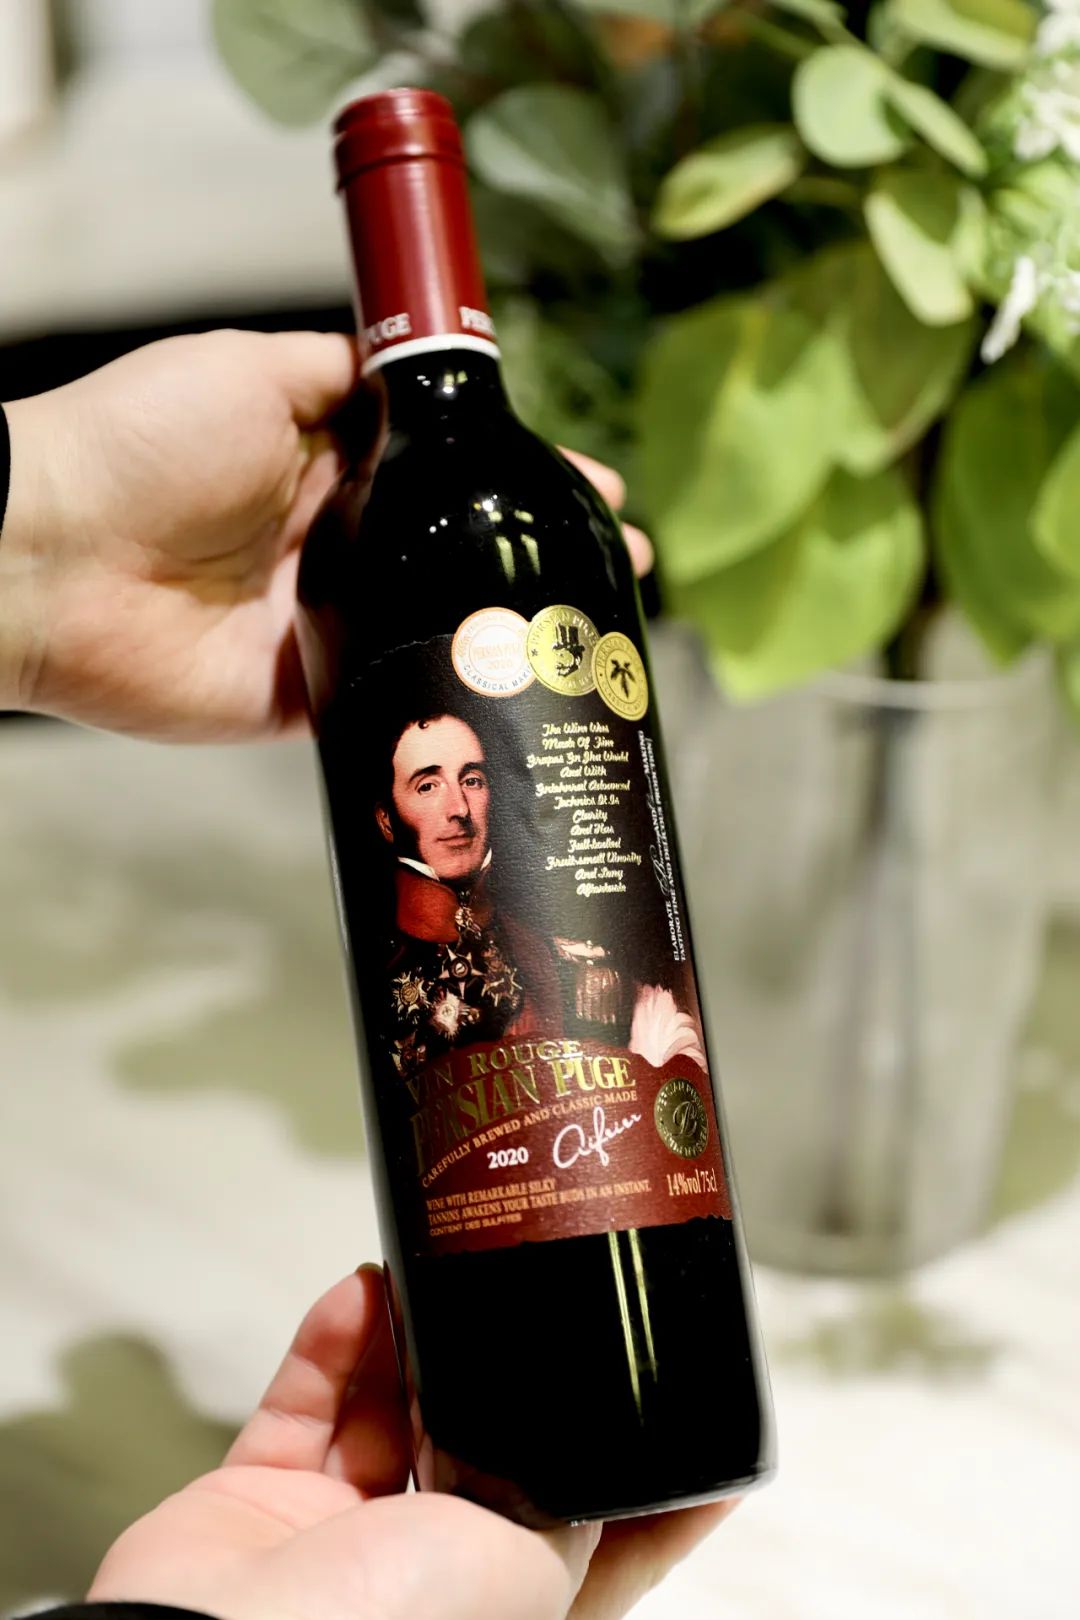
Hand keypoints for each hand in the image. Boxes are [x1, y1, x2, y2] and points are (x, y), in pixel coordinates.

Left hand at [1, 331, 651, 741]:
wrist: (52, 555)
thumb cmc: (143, 444)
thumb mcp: (254, 370)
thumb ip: (341, 374)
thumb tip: (416, 367)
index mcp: (324, 464)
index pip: (445, 471)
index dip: (520, 476)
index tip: (595, 489)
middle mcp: (332, 546)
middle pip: (455, 554)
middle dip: (539, 561)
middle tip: (620, 574)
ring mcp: (322, 626)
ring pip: (437, 633)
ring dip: (514, 637)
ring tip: (596, 640)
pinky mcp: (303, 698)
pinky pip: (386, 706)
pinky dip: (448, 707)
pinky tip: (521, 706)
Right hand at [89, 1269, 732, 1619]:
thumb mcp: (529, 1571)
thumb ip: (569, 1509)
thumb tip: (604, 1465)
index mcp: (505, 1601)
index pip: (598, 1532)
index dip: (640, 1470)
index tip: (690, 1388)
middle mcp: (427, 1569)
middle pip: (481, 1445)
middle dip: (496, 1368)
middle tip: (520, 1280)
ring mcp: (340, 1531)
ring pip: (391, 1407)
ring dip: (408, 1335)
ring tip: (428, 1264)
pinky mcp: (263, 1494)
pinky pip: (307, 1397)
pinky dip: (333, 1339)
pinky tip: (358, 1289)